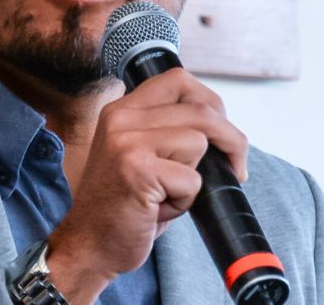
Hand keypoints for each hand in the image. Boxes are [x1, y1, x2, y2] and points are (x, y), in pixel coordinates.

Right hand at [43, 68, 248, 303]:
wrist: (89, 244)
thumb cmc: (120, 204)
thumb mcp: (138, 154)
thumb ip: (165, 130)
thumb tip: (219, 126)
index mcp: (121, 110)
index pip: (178, 80)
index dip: (209, 102)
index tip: (220, 128)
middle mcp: (121, 118)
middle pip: (200, 109)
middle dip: (230, 139)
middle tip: (235, 165)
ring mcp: (127, 142)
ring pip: (198, 142)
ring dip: (195, 176)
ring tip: (168, 193)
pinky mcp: (137, 170)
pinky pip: (192, 180)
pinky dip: (185, 201)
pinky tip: (159, 208)